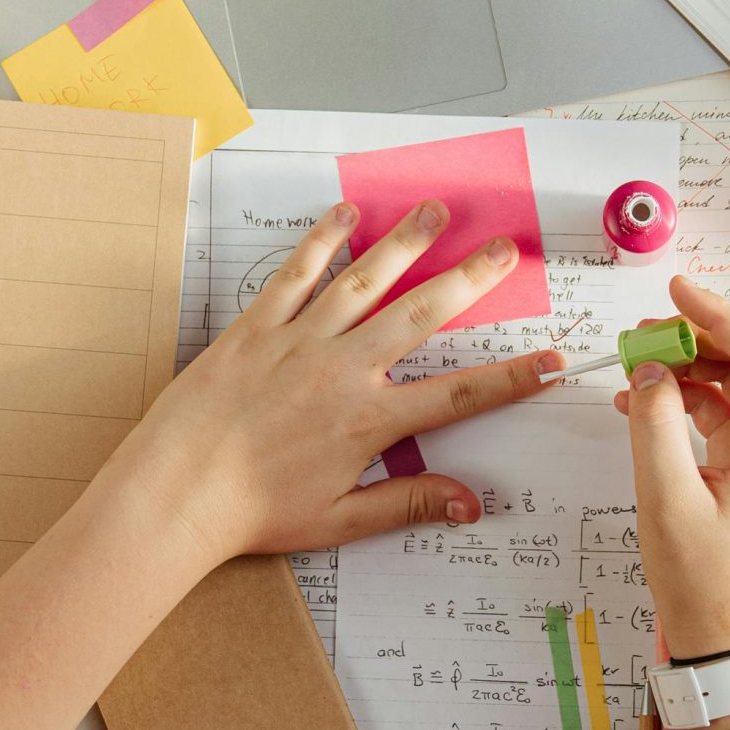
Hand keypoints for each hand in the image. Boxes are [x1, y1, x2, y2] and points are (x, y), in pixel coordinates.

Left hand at [109, 198, 559, 570]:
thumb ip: (409, 503)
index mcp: (370, 421)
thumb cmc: (254, 511)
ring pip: (364, 280)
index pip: (460, 396)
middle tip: (503, 249)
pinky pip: (296, 274)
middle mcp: (343, 370)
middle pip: (422, 314)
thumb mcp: (342, 519)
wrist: (176, 491)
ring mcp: (299, 341)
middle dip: (469, 279)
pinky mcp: (256, 327)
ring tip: (435, 209)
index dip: (513, 378)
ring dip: (404, 241)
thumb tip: (470, 504)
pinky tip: (345, 214)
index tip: (553, 361)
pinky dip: (322, 240)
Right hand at [616, 277, 729, 660]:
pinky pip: (728, 403)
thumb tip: (649, 369)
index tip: (675, 291)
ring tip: (636, 361)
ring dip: (692, 362)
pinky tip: (642, 397)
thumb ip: (654, 424)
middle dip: (700, 335)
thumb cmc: (700, 574)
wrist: (721, 627)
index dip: (717, 315)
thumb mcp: (666, 498)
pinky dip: (689, 392)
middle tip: (643, 332)